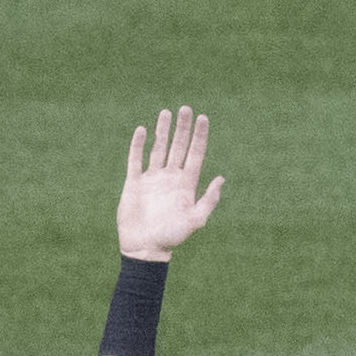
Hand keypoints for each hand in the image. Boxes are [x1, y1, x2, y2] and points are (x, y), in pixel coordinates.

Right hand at [117, 106, 225, 260]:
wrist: (145, 247)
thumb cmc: (172, 237)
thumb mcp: (195, 220)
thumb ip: (208, 200)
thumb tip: (221, 179)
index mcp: (186, 184)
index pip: (195, 153)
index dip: (200, 136)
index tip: (203, 117)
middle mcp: (170, 177)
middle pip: (178, 146)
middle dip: (182, 128)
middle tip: (185, 108)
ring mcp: (152, 178)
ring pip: (158, 148)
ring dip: (162, 131)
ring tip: (166, 112)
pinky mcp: (134, 182)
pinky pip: (135, 159)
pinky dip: (138, 145)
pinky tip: (142, 130)